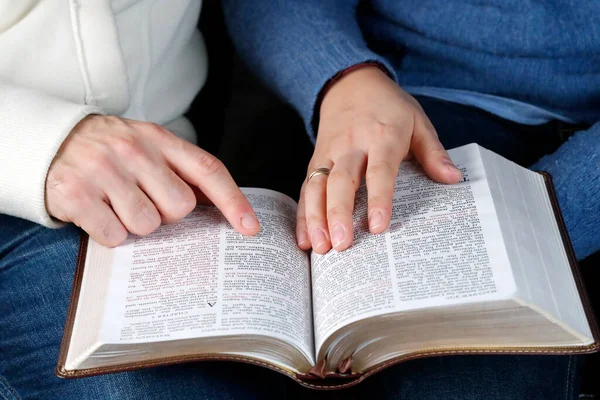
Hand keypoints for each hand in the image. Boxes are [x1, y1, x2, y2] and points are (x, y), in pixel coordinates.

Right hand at [46, 115, 259, 246]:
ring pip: (147, 225)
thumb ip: (180, 170)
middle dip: (167, 214)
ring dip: (135, 225)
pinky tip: (98, 213)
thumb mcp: (147, 146)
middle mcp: (133, 149)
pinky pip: (114, 235)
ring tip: (117, 205)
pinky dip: (109, 234)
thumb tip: (220, 207)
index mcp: (159, 138)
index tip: (250, 227)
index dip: (233, 200)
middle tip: (143, 200)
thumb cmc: (111, 152)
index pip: (207, 169)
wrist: (49, 141)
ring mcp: (103, 170)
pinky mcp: (75, 193)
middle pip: (179, 207)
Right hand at [297, 66, 461, 253]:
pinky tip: (303, 239)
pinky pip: (305, 188)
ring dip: (315, 218)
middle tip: (342, 244)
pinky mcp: (315, 160)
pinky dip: (303, 214)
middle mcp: (351, 147)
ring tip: (319, 248)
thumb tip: (452, 179)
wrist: (350, 84)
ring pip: (317, 186)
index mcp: (382, 137)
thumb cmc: (389, 107)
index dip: (378, 199)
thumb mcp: (417, 121)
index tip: (378, 226)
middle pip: (342, 182)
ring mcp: (329, 154)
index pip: (379, 171)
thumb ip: (433, 152)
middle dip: (339, 214)